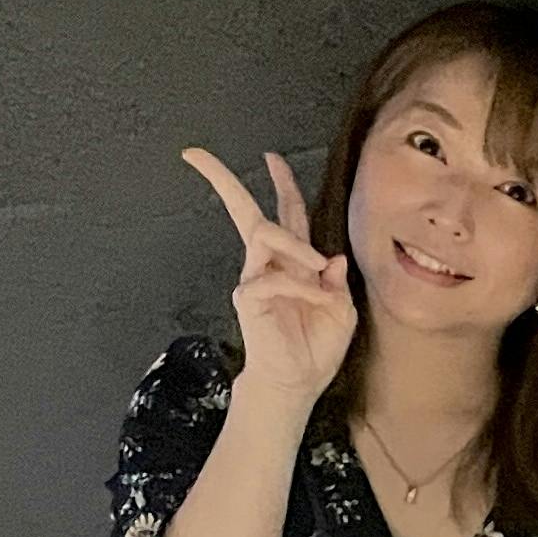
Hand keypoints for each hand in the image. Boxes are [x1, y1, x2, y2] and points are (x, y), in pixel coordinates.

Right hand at [184, 147, 355, 404]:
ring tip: (317, 268)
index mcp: (294, 263)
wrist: (298, 382)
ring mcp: (255, 277)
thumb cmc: (316, 348)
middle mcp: (270, 264)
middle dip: (223, 181)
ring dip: (297, 246)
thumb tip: (333, 258)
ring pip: (264, 233)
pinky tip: (317, 303)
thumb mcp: (341, 312)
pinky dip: (301, 289)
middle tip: (196, 154)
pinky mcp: (248, 296)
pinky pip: (273, 277)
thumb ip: (337, 284)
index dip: (282, 185)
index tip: (271, 158)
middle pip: (246, 212)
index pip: (286, 215)